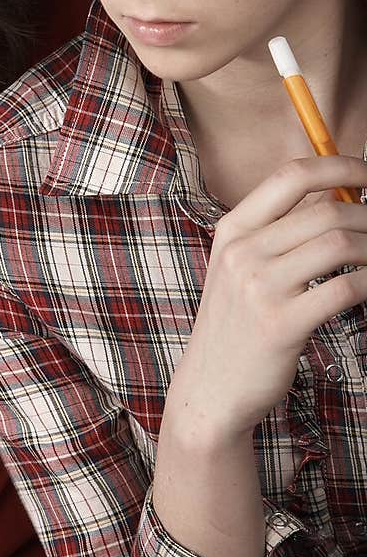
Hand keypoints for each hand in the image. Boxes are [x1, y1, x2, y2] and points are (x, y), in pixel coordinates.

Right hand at [165, 155, 366, 443]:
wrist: (210, 390)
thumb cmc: (237, 327)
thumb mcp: (240, 270)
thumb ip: (278, 233)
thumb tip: (341, 199)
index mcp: (232, 231)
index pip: (291, 177)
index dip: (339, 167)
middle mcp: (242, 253)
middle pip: (326, 211)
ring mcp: (259, 288)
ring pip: (340, 244)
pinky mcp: (282, 325)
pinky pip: (345, 288)